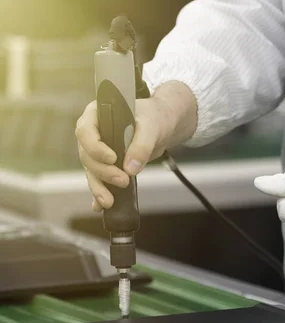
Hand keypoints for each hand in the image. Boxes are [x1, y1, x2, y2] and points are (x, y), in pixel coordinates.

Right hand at [75, 81, 196, 211]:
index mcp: (96, 116)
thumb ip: (142, 145)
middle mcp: (92, 134)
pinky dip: (99, 193)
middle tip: (123, 181)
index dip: (95, 147)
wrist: (161, 125)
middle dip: (103, 172)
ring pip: (92, 171)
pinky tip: (100, 207)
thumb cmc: (153, 118)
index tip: (113, 158)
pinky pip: (99, 179)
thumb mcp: (151, 127)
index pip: (85, 132)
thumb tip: (130, 169)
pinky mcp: (105, 165)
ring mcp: (96, 151)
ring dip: (99, 187)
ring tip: (109, 202)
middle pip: (87, 156)